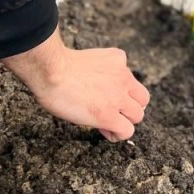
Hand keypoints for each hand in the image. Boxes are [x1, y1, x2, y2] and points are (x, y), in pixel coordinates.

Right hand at [1, 27, 149, 141]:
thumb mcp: (87, 60)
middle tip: (112, 111)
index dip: (120, 92)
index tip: (104, 97)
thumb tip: (93, 89)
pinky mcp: (108, 115)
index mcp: (117, 60)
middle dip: (129, 107)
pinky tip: (105, 131)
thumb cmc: (55, 66)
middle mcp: (123, 77)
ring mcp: (118, 97)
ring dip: (125, 121)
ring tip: (108, 123)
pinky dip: (117, 134)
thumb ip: (99, 71)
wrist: (51, 71)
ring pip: (138, 115)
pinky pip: (126, 131)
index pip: (130, 79)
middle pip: (142, 98)